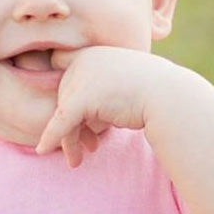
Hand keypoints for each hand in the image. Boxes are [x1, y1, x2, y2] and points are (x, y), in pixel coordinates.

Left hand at [36, 47, 176, 166]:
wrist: (171, 97)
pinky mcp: (82, 98)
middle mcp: (84, 60)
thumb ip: (98, 95)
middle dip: (73, 126)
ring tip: (75, 160)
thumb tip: (80, 115)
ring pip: (63, 114)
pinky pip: (61, 123)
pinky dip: (51, 137)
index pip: (63, 71)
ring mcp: (82, 77)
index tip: (60, 114)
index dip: (61, 92)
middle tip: (87, 147)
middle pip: (64, 98)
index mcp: (93, 53)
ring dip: (69, 140)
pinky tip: (43, 150)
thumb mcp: (122, 88)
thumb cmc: (154, 94)